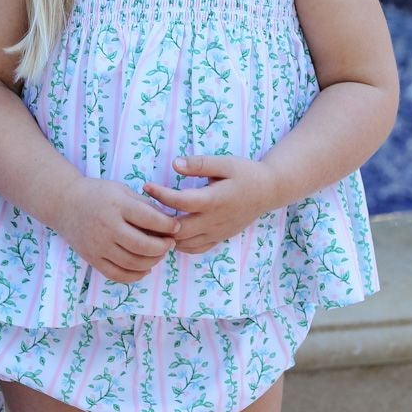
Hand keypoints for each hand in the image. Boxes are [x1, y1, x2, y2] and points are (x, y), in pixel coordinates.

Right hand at [53, 177, 177, 283]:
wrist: (65, 203)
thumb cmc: (98, 194)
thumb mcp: (122, 190)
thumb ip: (144, 206)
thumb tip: (169, 223)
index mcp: (117, 205)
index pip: (150, 219)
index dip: (168, 225)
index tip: (176, 226)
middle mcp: (107, 226)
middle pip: (143, 245)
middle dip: (162, 247)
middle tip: (170, 244)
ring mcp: (98, 245)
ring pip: (133, 263)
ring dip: (152, 261)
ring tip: (159, 254)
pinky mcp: (92, 258)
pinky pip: (117, 275)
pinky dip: (135, 276)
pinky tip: (145, 268)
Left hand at [143, 155, 273, 254]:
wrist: (268, 191)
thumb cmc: (246, 173)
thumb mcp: (225, 163)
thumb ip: (199, 164)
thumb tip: (174, 163)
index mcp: (214, 200)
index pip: (181, 202)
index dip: (160, 195)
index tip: (146, 186)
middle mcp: (214, 220)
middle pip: (178, 230)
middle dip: (158, 223)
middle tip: (143, 210)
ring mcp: (217, 232)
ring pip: (185, 244)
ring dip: (167, 236)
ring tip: (153, 222)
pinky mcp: (219, 238)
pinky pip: (195, 249)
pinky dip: (180, 244)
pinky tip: (171, 232)